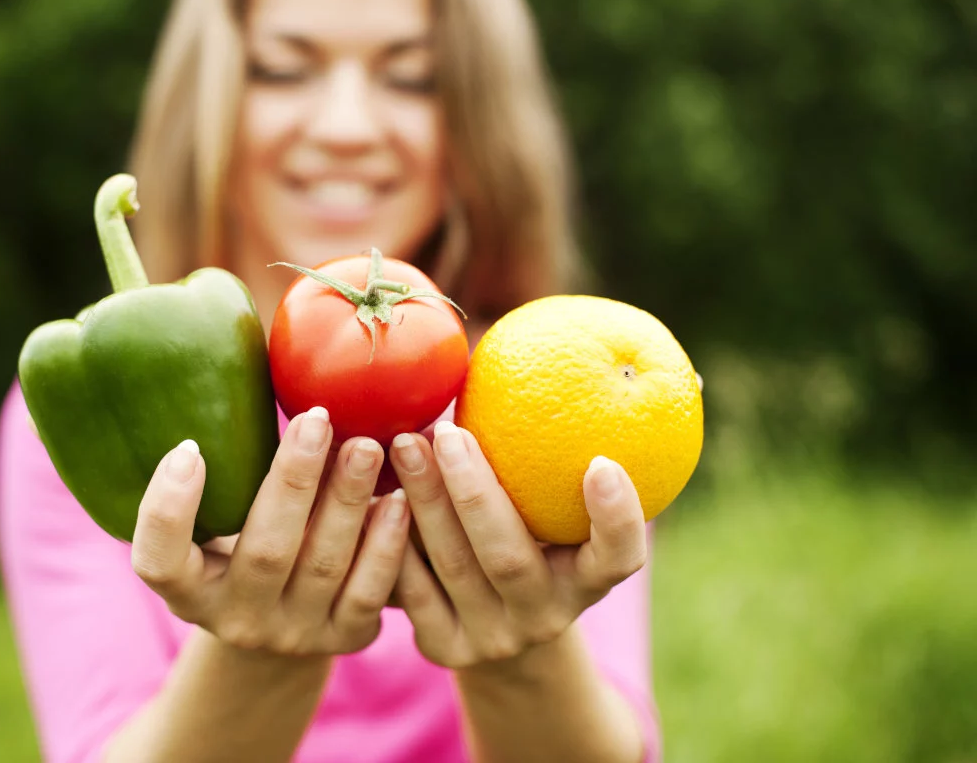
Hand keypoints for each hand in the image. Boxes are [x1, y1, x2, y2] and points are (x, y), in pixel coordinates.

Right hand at [130, 407, 410, 657]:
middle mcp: (234, 619)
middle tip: (318, 419)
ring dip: (348, 500)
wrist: (288, 617)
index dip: (168, 509)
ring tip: (368, 446)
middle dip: (293, 480)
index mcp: (187, 588)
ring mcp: (292, 634)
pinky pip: (369, 591)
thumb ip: (225, 457)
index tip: (188, 448)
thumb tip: (228, 346)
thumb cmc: (249, 533)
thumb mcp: (223, 510)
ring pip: (324, 567)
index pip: (158, 559)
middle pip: (264, 551)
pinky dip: (386, 542)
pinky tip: (400, 498)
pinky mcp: (345, 637)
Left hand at [389, 421, 647, 668]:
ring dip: (424, 500)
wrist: (497, 623)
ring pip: (453, 567)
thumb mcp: (552, 508)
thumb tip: (562, 348)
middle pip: (510, 556)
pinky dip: (393, 534)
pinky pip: (411, 588)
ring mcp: (493, 639)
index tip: (600, 462)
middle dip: (475, 491)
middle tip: (447, 430)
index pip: (618, 557)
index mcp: (588, 582)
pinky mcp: (443, 647)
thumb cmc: (531, 534)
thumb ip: (553, 452)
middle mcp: (547, 616)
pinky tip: (377, 486)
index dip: (615, 517)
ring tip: (404, 443)